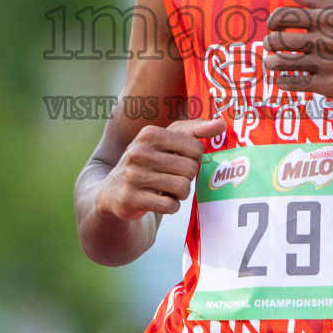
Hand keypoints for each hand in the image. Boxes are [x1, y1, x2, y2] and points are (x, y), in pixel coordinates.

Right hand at [95, 117, 224, 220]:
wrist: (111, 191)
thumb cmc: (147, 163)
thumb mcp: (166, 142)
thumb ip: (194, 131)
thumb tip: (221, 125)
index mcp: (149, 134)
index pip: (196, 148)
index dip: (194, 159)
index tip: (180, 162)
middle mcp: (139, 152)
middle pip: (191, 169)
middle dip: (187, 178)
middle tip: (172, 178)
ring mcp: (133, 176)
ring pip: (182, 188)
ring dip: (180, 194)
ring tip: (166, 190)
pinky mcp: (130, 199)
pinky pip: (170, 206)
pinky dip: (170, 207)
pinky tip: (159, 201)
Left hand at [262, 0, 332, 110]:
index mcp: (330, 19)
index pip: (283, 16)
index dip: (271, 23)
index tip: (274, 28)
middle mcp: (327, 40)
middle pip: (277, 40)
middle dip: (268, 44)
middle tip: (272, 46)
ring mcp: (327, 65)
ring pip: (280, 63)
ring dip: (271, 63)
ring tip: (274, 63)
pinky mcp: (328, 87)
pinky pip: (292, 83)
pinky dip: (283, 82)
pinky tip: (287, 79)